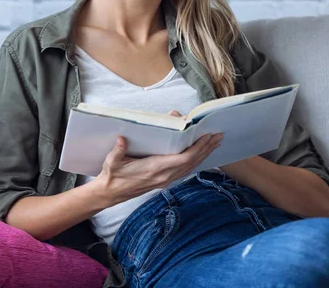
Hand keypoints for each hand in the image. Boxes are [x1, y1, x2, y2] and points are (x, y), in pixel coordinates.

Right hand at [94, 110, 222, 205]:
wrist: (110, 193)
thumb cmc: (112, 175)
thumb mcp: (112, 162)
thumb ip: (118, 151)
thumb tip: (122, 139)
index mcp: (154, 169)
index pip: (183, 159)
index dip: (198, 148)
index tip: (207, 136)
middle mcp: (164, 176)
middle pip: (192, 162)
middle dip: (206, 148)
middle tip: (218, 135)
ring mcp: (165, 180)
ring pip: (191, 167)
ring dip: (203, 154)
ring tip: (214, 142)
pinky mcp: (164, 180)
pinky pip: (185, 170)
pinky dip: (195, 160)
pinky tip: (201, 154)